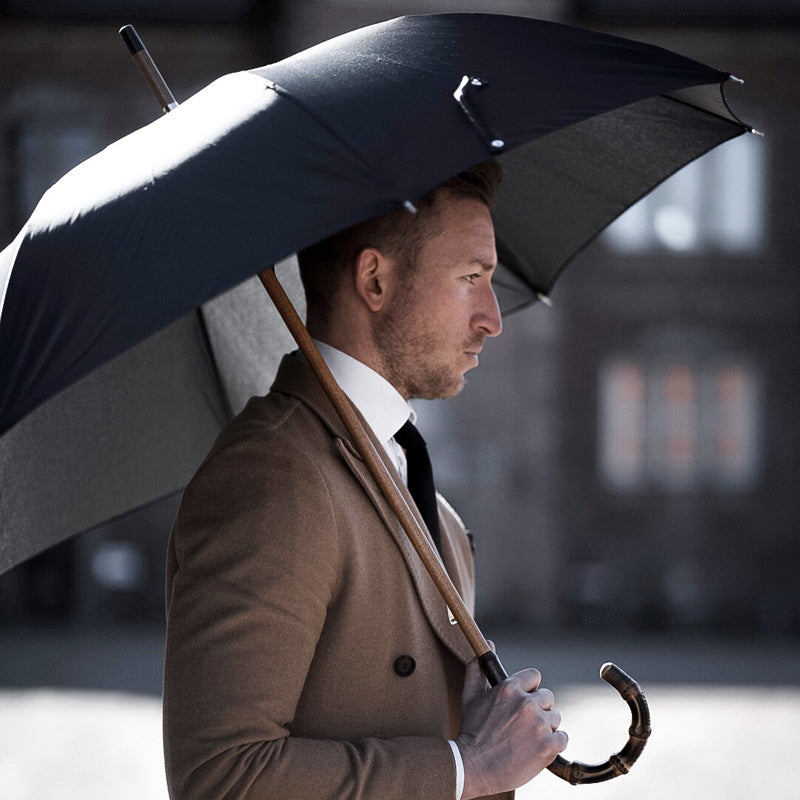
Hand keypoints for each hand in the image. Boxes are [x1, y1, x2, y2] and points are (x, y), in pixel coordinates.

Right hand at [456, 657, 567, 798]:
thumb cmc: (471, 731)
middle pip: (547, 697)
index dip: (529, 688)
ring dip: (545, 727)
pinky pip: (562, 738)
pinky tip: (537, 748)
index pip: (534, 676)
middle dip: (538, 709)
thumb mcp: (470, 695)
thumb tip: (489, 644)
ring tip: (527, 738)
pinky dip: (553, 744)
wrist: (474, 767)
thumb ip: (478, 667)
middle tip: (523, 724)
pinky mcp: (548, 746)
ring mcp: (539, 725)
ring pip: (555, 718)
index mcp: (510, 688)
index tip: (522, 700)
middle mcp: (527, 703)